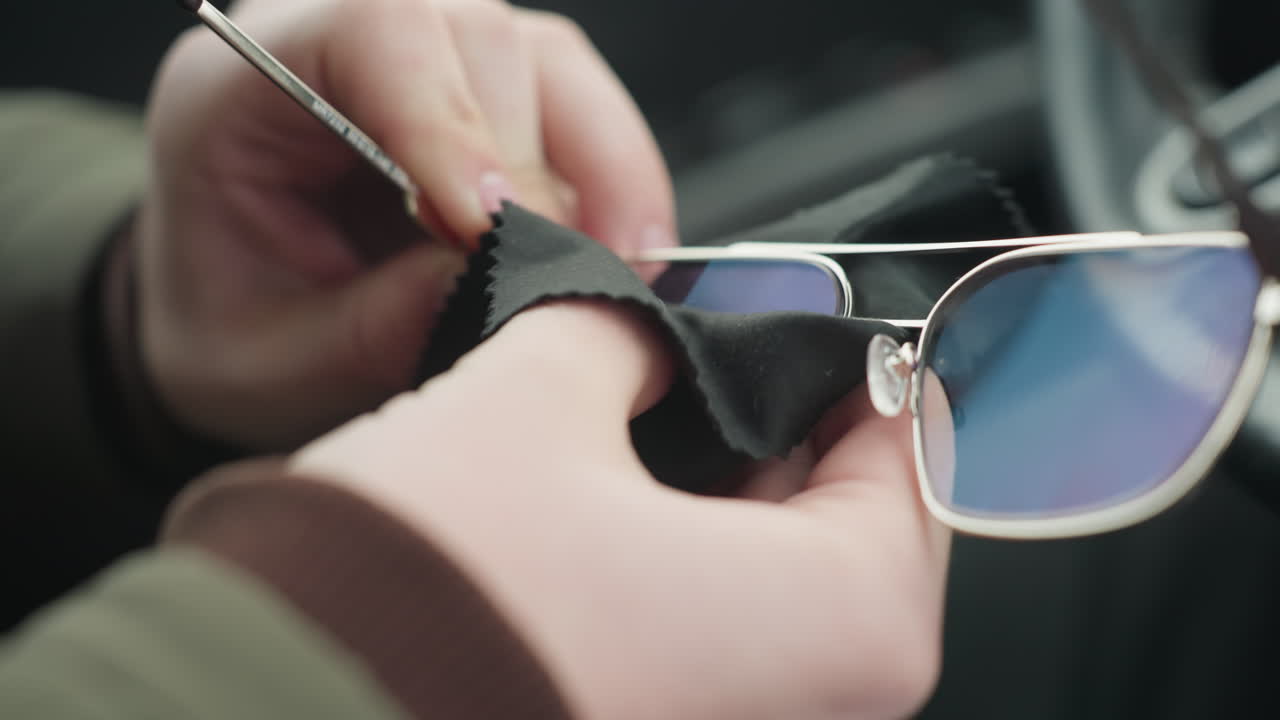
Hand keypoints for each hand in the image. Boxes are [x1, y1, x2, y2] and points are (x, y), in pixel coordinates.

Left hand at [134, 0, 674, 449]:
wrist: (243, 332)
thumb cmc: (232, 334)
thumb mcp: (272, 362)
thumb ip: (373, 326)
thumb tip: (501, 285)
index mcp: (241, 83)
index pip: (372, 31)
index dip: (445, 116)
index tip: (486, 228)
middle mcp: (343, 47)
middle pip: (478, 39)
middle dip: (526, 167)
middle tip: (550, 279)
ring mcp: (432, 67)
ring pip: (550, 65)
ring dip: (600, 172)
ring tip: (611, 273)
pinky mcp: (498, 105)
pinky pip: (583, 110)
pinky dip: (618, 183)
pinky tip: (623, 255)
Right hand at [292, 301, 951, 719]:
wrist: (283, 711)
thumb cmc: (422, 592)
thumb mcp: (539, 396)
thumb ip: (623, 335)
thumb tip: (643, 329)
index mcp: (848, 621)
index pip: (914, 454)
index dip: (849, 363)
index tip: (796, 316)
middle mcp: (820, 711)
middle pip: (852, 524)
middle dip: (778, 428)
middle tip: (703, 357)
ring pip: (781, 585)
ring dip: (724, 495)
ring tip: (640, 424)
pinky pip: (718, 640)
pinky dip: (682, 568)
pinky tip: (607, 509)